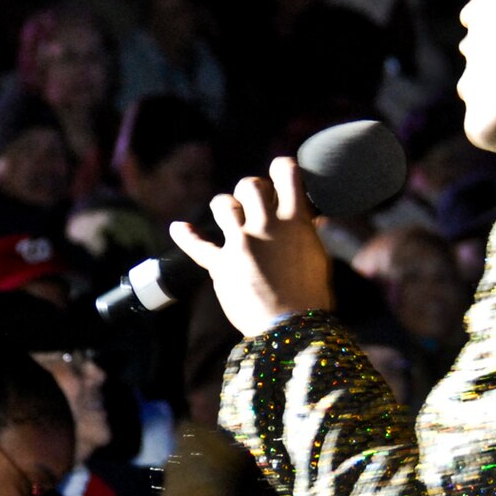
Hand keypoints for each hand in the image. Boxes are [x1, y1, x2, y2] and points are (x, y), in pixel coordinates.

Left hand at [170, 156, 334, 337]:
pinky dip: (185, 235)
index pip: (287, 173)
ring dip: (224, 206)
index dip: (281, 167)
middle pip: (250, 185)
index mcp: (295, 222)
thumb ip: (305, 234)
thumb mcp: (318, 257)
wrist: (290, 327)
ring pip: (223, 204)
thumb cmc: (311, 298)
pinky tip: (178, 228)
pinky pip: (197, 245)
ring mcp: (241, 243)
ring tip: (227, 214)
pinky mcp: (221, 264)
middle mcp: (266, 225)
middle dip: (250, 189)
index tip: (278, 171)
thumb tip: (304, 220)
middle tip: (253, 201)